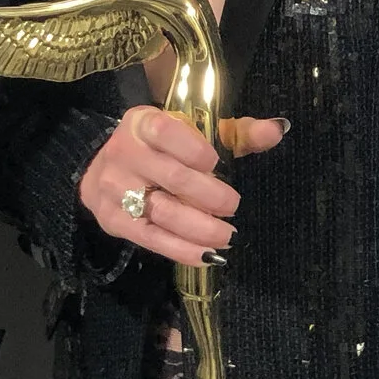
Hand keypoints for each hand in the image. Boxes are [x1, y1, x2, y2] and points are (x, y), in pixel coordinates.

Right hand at [77, 107, 286, 268]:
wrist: (102, 168)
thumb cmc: (159, 148)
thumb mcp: (192, 133)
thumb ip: (236, 132)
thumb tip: (276, 131)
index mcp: (142, 124)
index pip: (166, 132)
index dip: (195, 151)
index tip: (215, 163)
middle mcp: (124, 153)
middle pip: (172, 178)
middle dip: (208, 196)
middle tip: (232, 206)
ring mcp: (115, 189)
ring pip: (162, 212)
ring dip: (200, 228)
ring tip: (226, 236)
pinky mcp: (113, 220)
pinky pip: (151, 239)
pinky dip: (181, 250)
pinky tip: (206, 255)